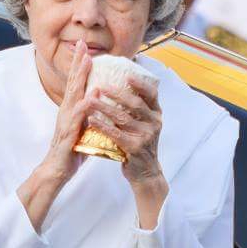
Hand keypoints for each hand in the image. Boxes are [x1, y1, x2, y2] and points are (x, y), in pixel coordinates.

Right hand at [40, 39, 92, 183]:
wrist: (56, 170)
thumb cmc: (71, 150)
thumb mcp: (84, 127)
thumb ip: (91, 114)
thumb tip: (103, 104)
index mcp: (71, 108)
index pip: (76, 82)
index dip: (80, 64)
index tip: (85, 47)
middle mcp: (67, 110)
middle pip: (73, 81)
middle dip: (78, 62)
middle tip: (82, 43)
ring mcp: (66, 120)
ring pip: (74, 94)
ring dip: (80, 76)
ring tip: (88, 61)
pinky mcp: (68, 133)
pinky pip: (77, 117)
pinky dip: (85, 105)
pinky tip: (92, 96)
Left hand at [86, 74, 167, 228]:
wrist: (144, 173)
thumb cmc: (139, 144)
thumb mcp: (143, 125)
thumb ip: (137, 109)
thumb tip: (121, 86)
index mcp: (156, 114)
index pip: (151, 94)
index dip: (140, 84)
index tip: (127, 74)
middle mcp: (154, 123)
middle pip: (135, 104)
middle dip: (117, 94)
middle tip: (101, 86)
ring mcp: (146, 136)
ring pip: (123, 118)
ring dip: (104, 108)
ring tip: (90, 101)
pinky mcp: (135, 148)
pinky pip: (116, 134)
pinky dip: (102, 126)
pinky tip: (91, 119)